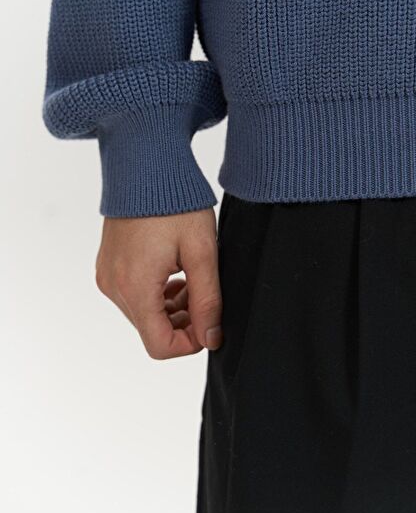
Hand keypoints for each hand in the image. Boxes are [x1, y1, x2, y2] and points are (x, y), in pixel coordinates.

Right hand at [95, 209, 221, 359]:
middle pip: (152, 331)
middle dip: (184, 322)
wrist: (145, 167)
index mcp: (136, 287)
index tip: (211, 324)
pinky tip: (176, 273)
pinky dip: (157, 294)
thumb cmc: (175, 203)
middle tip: (205, 294)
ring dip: (171, 308)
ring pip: (144, 315)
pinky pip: (133, 296)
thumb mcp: (202, 253)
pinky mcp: (107, 267)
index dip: (191, 343)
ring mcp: (107, 277)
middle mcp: (114, 287)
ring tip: (193, 279)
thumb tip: (211, 338)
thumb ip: (208, 300)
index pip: (160, 346)